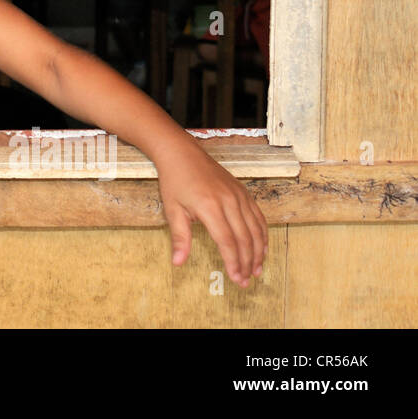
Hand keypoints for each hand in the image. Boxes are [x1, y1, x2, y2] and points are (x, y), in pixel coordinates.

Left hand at [156, 141, 267, 286]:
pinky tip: (262, 247)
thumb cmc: (175, 181)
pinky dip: (262, 234)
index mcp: (210, 207)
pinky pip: (258, 216)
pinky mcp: (243, 192)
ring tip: (257, 270)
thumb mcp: (172, 209)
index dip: (233, 262)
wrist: (182, 153)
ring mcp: (238, 195)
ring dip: (259, 251)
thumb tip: (178, 263)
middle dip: (247, 262)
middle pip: (244, 238)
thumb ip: (179, 237)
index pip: (227, 241)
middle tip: (246, 281)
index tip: (236, 279)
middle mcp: (228, 201)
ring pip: (256, 229)